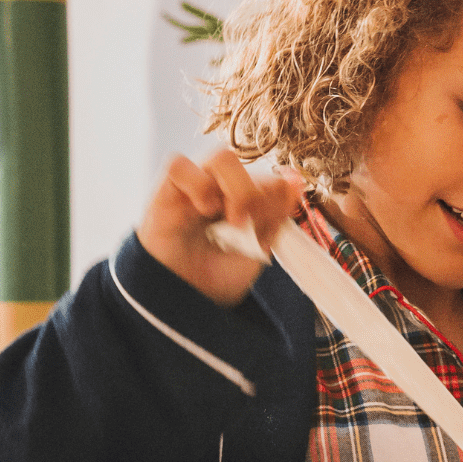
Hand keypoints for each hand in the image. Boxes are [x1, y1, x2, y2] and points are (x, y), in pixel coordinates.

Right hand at [138, 151, 304, 308]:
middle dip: (256, 194)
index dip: (278, 196)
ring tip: (232, 222)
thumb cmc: (214, 279)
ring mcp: (195, 186)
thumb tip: (296, 181)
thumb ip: (274, 218)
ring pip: (221, 157)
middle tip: (247, 226)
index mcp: (245, 200)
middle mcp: (220, 188)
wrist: (183, 304)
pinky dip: (198, 184)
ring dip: (236, 188)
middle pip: (249, 163)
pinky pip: (179, 165)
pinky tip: (204, 210)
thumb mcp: (254, 253)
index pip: (270, 179)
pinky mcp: (167, 191)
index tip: (274, 224)